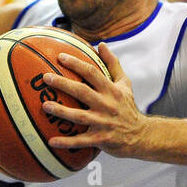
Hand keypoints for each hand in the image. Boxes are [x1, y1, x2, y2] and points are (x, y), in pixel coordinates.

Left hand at [43, 44, 145, 158]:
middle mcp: (107, 104)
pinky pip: (80, 141)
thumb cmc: (128, 107)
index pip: (92, 73)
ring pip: (79, 116)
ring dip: (60, 111)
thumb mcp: (125, 84)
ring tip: (44, 105)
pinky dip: (66, 142)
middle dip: (63, 84)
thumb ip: (113, 64)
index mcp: (111, 90)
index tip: (60, 57)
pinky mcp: (100, 139)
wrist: (141, 135)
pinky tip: (50, 141)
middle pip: (82, 91)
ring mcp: (103, 122)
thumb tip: (101, 44)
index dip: (76, 64)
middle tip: (45, 78)